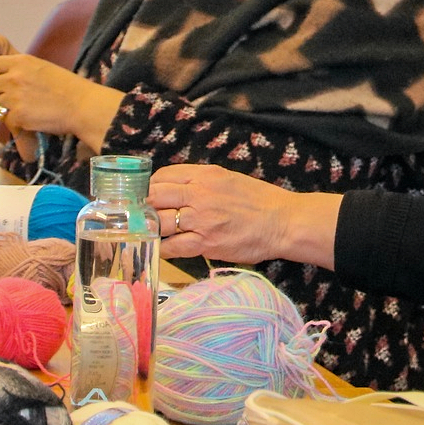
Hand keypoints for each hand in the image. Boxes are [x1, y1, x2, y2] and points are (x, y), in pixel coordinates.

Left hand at [0, 52, 91, 137]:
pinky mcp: (18, 115)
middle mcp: (14, 77)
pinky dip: (17, 121)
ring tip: (26, 108)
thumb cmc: (66, 86)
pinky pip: (7, 119)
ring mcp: (14, 97)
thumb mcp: (41, 67)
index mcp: (21, 62)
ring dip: (7, 108)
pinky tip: (32, 118)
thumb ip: (19, 68)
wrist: (82, 105)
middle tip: (15, 99)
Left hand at [150, 164, 340, 269]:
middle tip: (141, 216)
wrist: (282, 222)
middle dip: (144, 207)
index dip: (150, 187)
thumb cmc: (259, 200)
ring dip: (151, 229)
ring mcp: (201, 219)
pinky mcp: (205, 243)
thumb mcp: (228, 179)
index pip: (163, 176)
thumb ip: (201, 181)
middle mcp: (199, 194)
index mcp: (205, 175)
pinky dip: (163, 248)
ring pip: (159, 222)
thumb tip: (175, 188)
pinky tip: (162, 249)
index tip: (147, 196)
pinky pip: (172, 247)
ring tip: (150, 233)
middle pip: (154, 197)